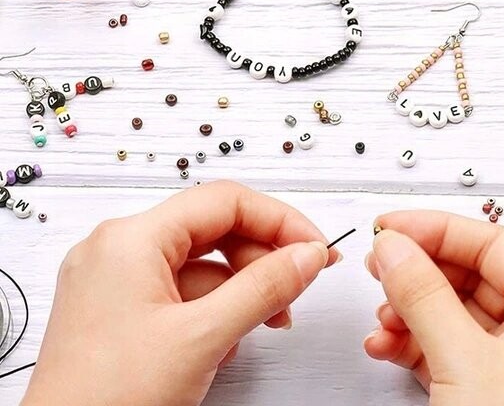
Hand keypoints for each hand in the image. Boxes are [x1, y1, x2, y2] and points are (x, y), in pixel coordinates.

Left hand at [22, 181, 339, 405]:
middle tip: (297, 286)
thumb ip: (264, 287)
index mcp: (131, 238)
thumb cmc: (106, 401)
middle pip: (214, 230)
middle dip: (261, 259)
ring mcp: (116, 278)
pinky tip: (224, 341)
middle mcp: (119, 248)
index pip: (224, 201)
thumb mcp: (202, 338)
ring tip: (264, 322)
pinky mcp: (119, 307)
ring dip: (241, 290)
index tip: (313, 246)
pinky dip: (212, 309)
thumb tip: (306, 254)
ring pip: (201, 263)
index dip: (279, 220)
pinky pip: (181, 290)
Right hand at [364, 211, 503, 405]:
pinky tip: (386, 346)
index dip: (438, 230)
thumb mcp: (463, 362)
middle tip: (380, 264)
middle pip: (470, 275)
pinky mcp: (489, 388)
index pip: (492, 242)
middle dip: (418, 273)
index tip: (394, 228)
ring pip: (453, 311)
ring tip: (380, 318)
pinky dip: (412, 342)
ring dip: (409, 311)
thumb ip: (424, 296)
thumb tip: (395, 247)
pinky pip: (446, 345)